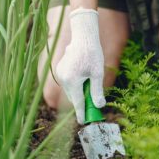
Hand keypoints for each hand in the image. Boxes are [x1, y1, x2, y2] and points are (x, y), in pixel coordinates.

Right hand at [56, 8, 105, 123]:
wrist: (83, 37)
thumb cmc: (92, 53)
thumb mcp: (97, 74)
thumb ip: (97, 91)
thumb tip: (99, 106)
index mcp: (72, 81)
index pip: (77, 102)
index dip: (81, 113)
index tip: (83, 122)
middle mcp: (63, 79)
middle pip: (73, 97)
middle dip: (82, 102)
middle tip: (93, 106)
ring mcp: (60, 74)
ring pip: (70, 91)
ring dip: (79, 93)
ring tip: (89, 86)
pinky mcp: (60, 69)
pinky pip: (68, 83)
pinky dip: (75, 85)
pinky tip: (83, 77)